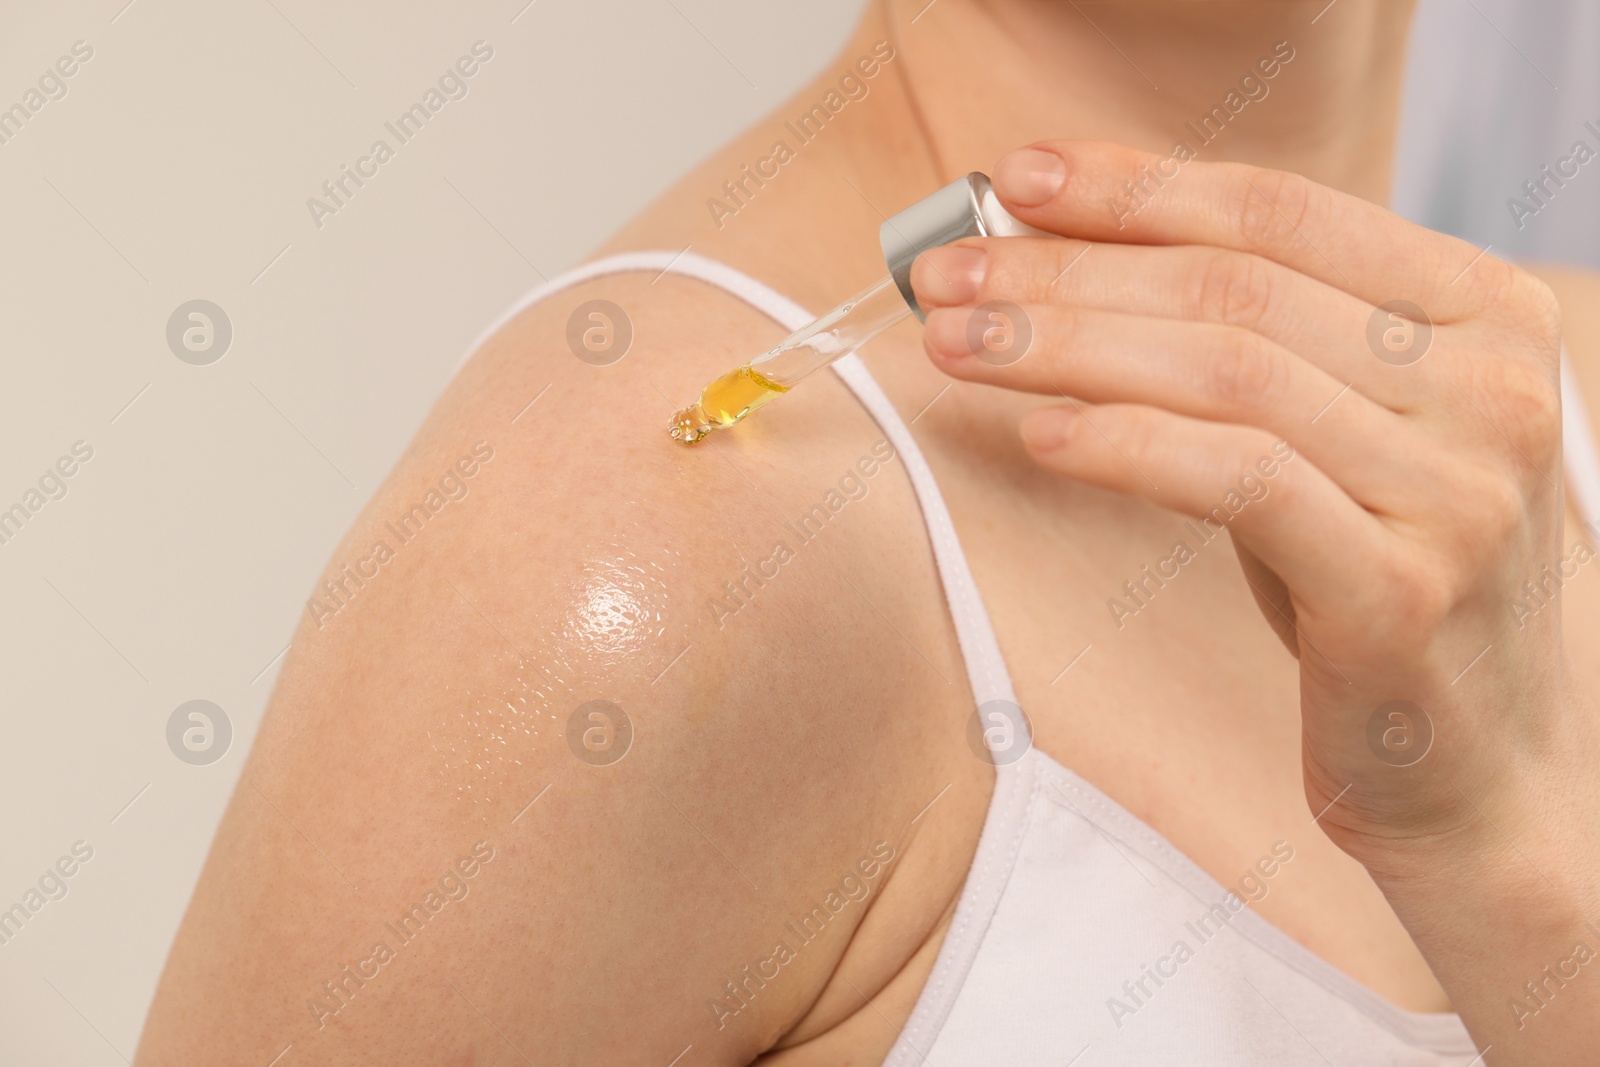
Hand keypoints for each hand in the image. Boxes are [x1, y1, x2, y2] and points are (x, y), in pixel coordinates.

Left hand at [910, 141, 1588, 871]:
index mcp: (1484, 314)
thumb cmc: (1375, 578)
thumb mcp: (1335, 434)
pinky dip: (1125, 445)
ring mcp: (1458, 489)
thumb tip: (1062, 259)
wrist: (1477, 761)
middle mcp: (1491, 387)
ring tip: (958, 346)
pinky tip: (1041, 433)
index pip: (1283, 210)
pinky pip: (1238, 481)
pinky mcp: (1402, 590)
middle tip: (948, 277)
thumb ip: (1246, 343)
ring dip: (1067, 347)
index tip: (1015, 181)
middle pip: (1237, 286)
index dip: (1134, 188)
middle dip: (1069, 272)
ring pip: (1229, 370)